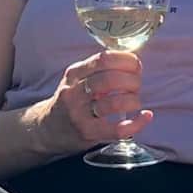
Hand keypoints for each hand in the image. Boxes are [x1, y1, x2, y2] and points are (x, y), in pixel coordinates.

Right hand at [35, 51, 152, 157]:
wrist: (47, 129)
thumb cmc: (71, 101)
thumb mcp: (77, 79)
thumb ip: (99, 70)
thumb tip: (132, 61)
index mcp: (74, 73)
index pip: (104, 59)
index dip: (126, 60)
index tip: (135, 65)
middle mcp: (74, 92)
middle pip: (110, 79)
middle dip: (132, 80)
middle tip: (136, 84)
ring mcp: (79, 114)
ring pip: (114, 102)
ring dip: (133, 100)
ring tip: (135, 101)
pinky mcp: (88, 133)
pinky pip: (118, 128)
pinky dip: (137, 122)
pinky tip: (145, 116)